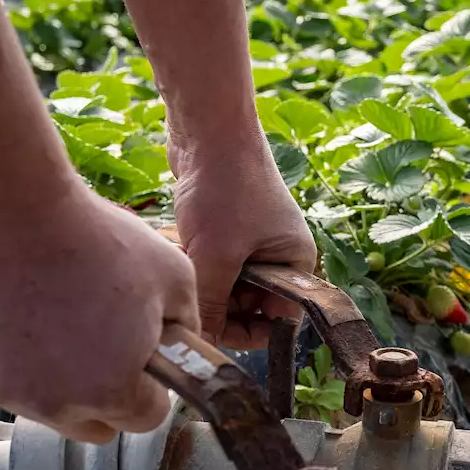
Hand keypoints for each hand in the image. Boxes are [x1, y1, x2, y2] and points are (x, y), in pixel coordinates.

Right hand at [0, 187, 199, 443]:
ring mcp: (7, 392)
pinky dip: (17, 360)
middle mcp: (57, 405)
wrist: (12, 209)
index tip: (145, 363)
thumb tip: (183, 350)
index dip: (151, 390)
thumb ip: (189, 327)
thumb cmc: (98, 239)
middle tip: (105, 346)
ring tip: (62, 320)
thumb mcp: (175, 276)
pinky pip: (6, 380)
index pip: (144, 420)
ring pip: (48, 407)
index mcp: (113, 390)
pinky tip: (24, 312)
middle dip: (107, 396)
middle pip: (94, 425)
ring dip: (61, 381)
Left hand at [170, 139, 316, 348]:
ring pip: (222, 282)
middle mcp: (277, 254)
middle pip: (248, 305)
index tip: (214, 332)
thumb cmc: (226, 186)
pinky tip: (173, 241)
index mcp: (295, 264)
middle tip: (189, 291)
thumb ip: (210, 305)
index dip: (248, 332)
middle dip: (216, 303)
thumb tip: (200, 343)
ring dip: (199, 279)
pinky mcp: (223, 226)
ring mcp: (250, 239)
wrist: (208, 126)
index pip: (280, 320)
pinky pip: (208, 259)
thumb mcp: (217, 255)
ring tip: (179, 258)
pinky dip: (190, 257)